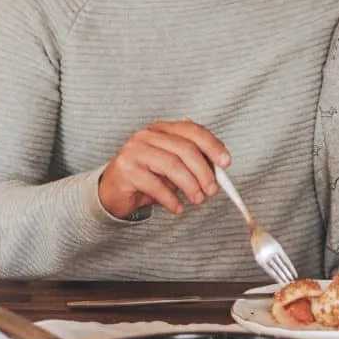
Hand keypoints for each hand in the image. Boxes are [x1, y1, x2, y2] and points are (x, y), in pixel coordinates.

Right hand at [98, 120, 229, 218]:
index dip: (212, 146)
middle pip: (185, 149)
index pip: (192, 130)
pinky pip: (155, 185)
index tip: (226, 163)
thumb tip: (220, 172)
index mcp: (162, 129)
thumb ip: (194, 165)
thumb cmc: (148, 178)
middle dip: (204, 171)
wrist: (113, 192)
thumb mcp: (174, 169)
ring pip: (172, 165)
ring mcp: (134, 150)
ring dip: (190, 186)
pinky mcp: (126, 170)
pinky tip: (178, 208)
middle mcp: (147, 135)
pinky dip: (171, 199)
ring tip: (197, 200)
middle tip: (212, 190)